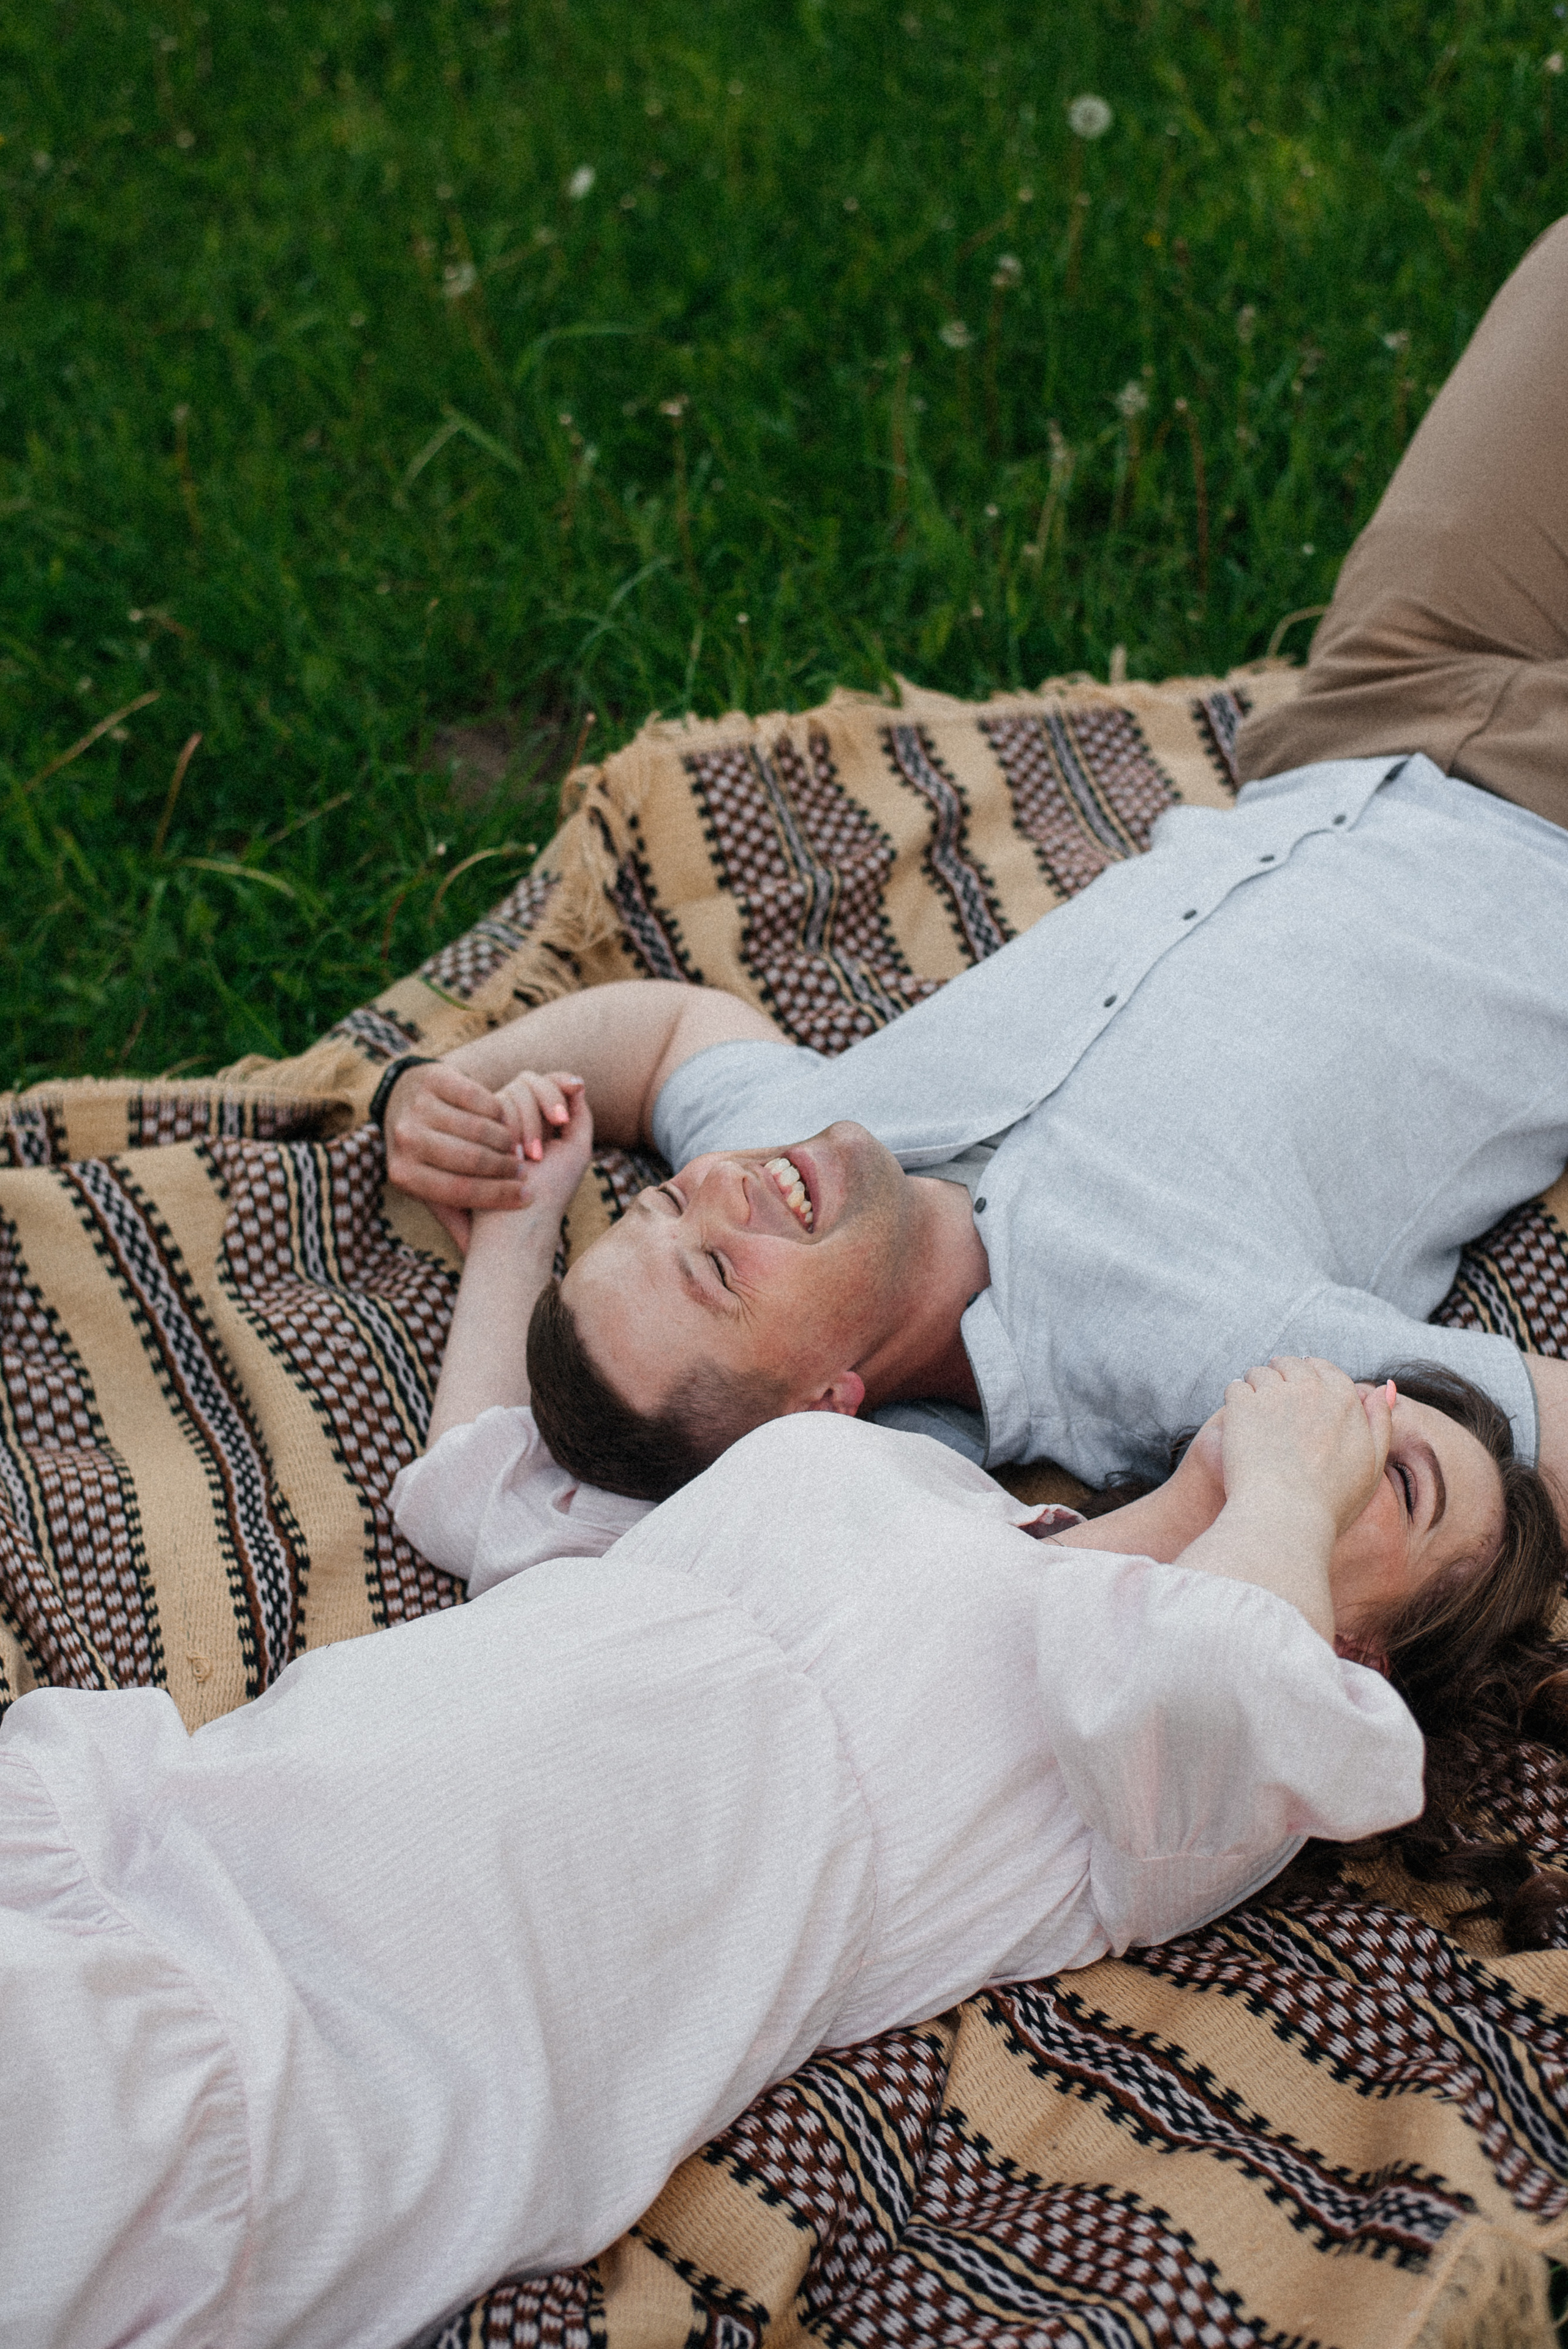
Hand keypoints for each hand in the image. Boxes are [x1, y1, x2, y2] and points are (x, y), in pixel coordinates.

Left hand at [385, 1059, 588, 1250]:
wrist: (403, 1101)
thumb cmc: (429, 1155)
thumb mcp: (433, 1188)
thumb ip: (455, 1216)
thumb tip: (481, 1261)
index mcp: (403, 1174)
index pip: (460, 1190)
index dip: (499, 1196)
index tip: (527, 1196)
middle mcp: (404, 1139)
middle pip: (471, 1159)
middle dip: (507, 1169)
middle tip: (527, 1171)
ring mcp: (417, 1106)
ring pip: (479, 1129)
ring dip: (507, 1140)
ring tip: (520, 1148)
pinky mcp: (434, 1078)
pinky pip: (481, 1098)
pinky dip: (499, 1112)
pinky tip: (505, 1123)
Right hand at [496, 1070, 592, 1225]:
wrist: (518, 1220)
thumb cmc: (552, 1190)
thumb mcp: (577, 1149)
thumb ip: (579, 1114)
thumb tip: (576, 1080)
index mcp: (541, 1120)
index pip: (547, 1083)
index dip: (559, 1084)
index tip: (569, 1107)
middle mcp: (518, 1116)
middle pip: (532, 1081)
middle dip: (547, 1103)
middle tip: (549, 1142)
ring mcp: (496, 1120)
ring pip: (517, 1090)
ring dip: (530, 1123)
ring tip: (528, 1159)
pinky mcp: (477, 1126)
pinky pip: (498, 1103)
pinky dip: (514, 1128)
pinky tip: (511, 1156)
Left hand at [1219, 1356, 1392, 1540]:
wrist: (1286, 1519)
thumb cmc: (1332, 1502)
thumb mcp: (1372, 1464)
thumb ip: (1380, 1421)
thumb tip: (1385, 1386)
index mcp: (1345, 1399)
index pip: (1322, 1368)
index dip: (1308, 1379)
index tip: (1298, 1396)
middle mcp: (1310, 1388)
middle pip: (1289, 1364)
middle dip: (1280, 1378)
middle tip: (1273, 1406)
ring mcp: (1275, 1394)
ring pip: (1260, 1372)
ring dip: (1256, 1388)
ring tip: (1255, 1418)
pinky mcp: (1243, 1406)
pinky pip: (1235, 1387)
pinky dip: (1235, 1402)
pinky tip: (1238, 1425)